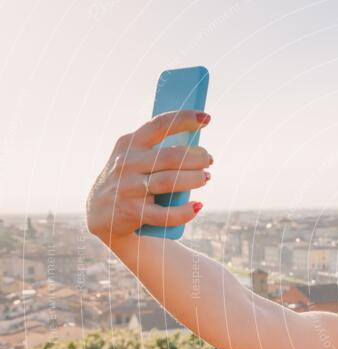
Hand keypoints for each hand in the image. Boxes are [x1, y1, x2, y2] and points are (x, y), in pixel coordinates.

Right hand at [86, 110, 212, 243]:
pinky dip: (185, 211)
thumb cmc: (129, 182)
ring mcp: (129, 188)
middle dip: (197, 157)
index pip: (159, 125)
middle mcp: (127, 163)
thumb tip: (197, 148)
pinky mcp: (132, 212)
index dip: (185, 119)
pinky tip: (197, 206)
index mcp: (129, 144)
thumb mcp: (133, 160)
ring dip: (195, 179)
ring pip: (170, 182)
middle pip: (171, 157)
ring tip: (206, 177)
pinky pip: (165, 214)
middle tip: (209, 160)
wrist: (102, 215)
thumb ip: (157, 151)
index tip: (206, 118)